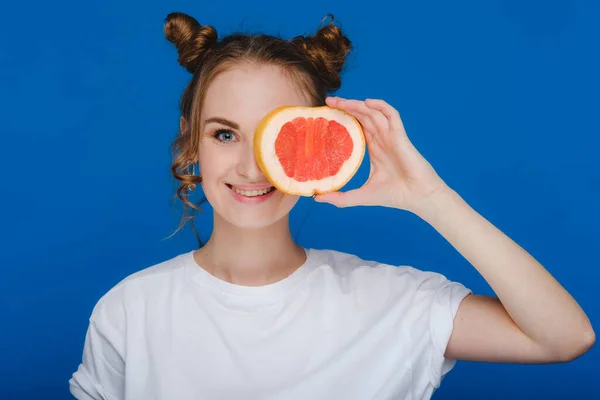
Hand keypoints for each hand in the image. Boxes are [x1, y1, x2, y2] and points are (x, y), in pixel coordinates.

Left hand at [313, 97, 449, 211]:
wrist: (417, 197)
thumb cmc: (394, 196)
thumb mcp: (360, 196)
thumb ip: (339, 198)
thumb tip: (317, 197)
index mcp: (375, 150)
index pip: (357, 128)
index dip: (344, 119)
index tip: (327, 116)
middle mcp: (382, 140)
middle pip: (363, 116)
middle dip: (346, 107)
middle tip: (329, 102)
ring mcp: (391, 136)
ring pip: (373, 113)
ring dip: (357, 104)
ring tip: (340, 101)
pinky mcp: (400, 136)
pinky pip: (391, 115)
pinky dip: (381, 106)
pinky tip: (367, 102)